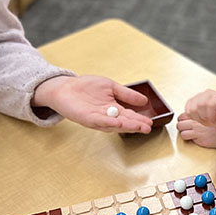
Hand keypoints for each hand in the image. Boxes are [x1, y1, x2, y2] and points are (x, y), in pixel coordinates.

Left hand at [33, 75, 152, 132]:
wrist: (65, 87)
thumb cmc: (86, 87)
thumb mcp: (110, 86)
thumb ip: (126, 94)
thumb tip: (144, 100)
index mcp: (113, 109)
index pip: (129, 116)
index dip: (140, 119)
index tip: (150, 122)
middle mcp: (107, 116)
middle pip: (124, 122)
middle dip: (136, 125)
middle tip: (147, 127)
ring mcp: (97, 119)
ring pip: (114, 124)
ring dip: (127, 126)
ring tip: (139, 127)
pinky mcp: (87, 118)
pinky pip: (100, 122)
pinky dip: (110, 123)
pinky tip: (119, 123)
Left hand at [176, 113, 215, 148]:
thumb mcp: (210, 114)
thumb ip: (199, 115)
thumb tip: (188, 118)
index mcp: (198, 114)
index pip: (182, 116)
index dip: (183, 120)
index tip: (185, 122)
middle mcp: (195, 122)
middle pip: (179, 124)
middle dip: (181, 126)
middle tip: (186, 129)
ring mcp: (196, 130)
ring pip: (181, 131)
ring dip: (184, 133)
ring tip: (189, 134)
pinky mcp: (199, 138)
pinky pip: (187, 138)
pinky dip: (189, 139)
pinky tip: (194, 138)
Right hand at [183, 89, 215, 127]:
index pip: (210, 104)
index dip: (211, 116)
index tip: (215, 122)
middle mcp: (207, 93)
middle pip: (199, 105)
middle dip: (204, 118)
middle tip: (209, 122)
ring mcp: (198, 96)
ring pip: (191, 109)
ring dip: (197, 118)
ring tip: (205, 121)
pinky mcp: (191, 101)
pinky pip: (187, 110)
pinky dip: (192, 117)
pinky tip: (199, 118)